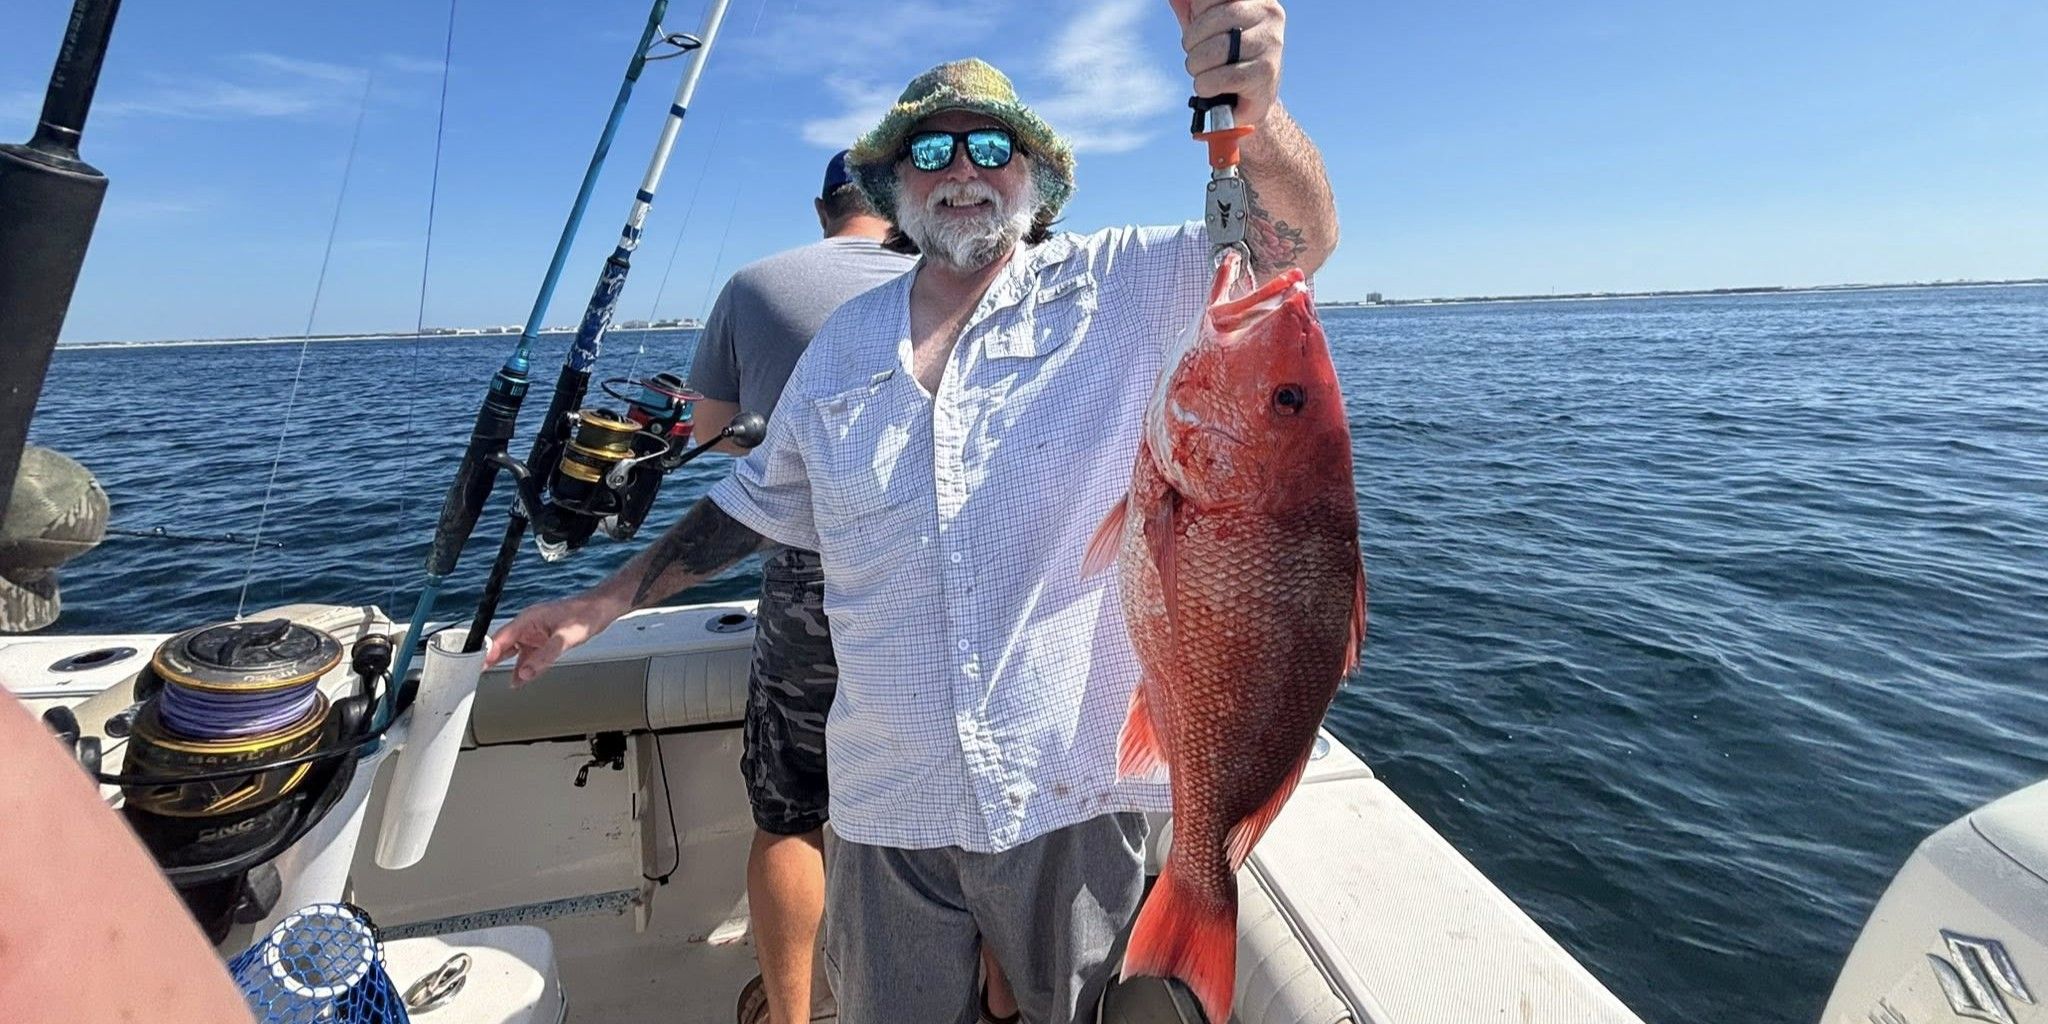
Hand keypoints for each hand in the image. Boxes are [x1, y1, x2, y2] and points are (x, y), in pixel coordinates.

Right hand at [484, 591, 626, 687]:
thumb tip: (524, 672)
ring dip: (507, 665)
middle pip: (503, 645)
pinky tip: (518, 679)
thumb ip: (544, 657)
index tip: (475, 667)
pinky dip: (523, 668)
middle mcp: (528, 626)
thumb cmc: (585, 615)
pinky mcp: (544, 640)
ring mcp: (536, 633)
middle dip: (490, 660)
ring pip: (515, 652)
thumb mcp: (564, 638)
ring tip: (491, 679)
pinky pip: (528, 656)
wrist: (602, 609)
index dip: (486, 653)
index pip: (500, 638)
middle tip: (475, 675)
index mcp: (527, 619)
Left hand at [1168, 0, 1285, 128]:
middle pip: (1210, 21)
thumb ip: (1192, 7)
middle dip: (1192, 43)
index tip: (1203, 32)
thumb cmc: (1227, 55)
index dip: (1197, 16)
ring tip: (1204, 72)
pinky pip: (1222, 78)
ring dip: (1197, 67)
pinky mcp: (1266, 73)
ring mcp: (1270, 42)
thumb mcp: (1207, 25)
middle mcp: (1267, 13)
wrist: (1251, 98)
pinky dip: (1206, 86)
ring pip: (1215, 50)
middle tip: (1197, 56)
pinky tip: (1211, 87)